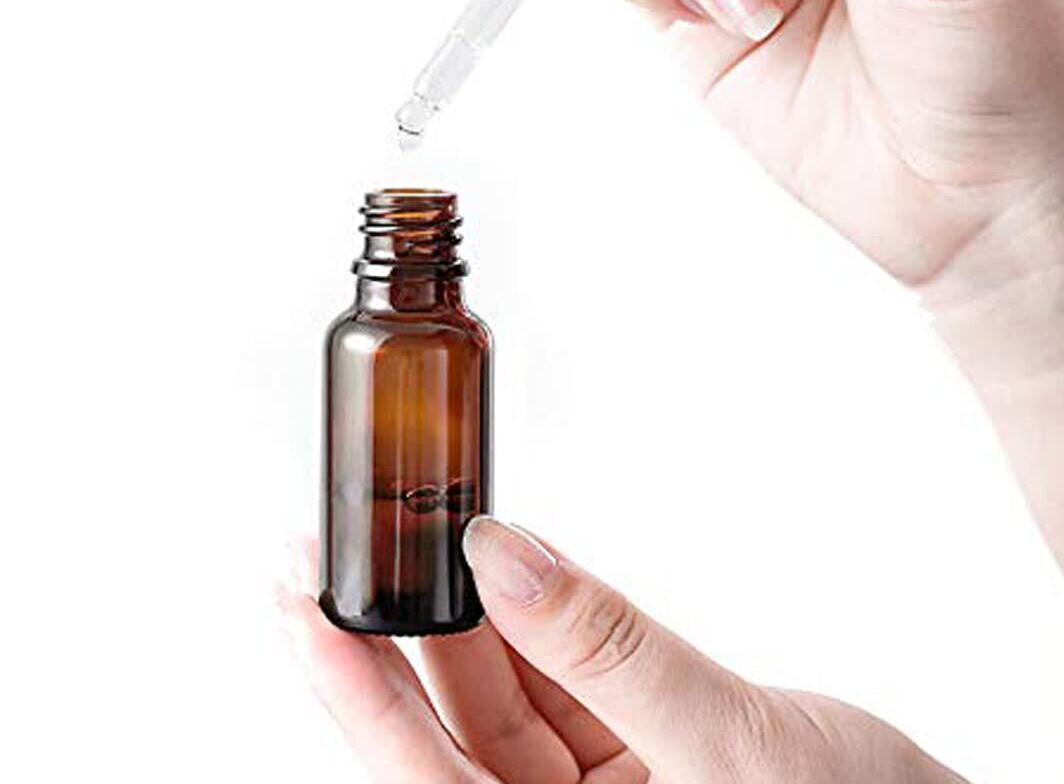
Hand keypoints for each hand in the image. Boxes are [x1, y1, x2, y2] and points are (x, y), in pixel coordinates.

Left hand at [277, 519, 967, 782]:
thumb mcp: (729, 742)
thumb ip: (606, 648)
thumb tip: (502, 558)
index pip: (417, 774)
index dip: (349, 686)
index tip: (301, 599)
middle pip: (447, 731)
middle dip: (395, 634)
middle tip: (344, 543)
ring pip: (500, 698)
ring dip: (466, 618)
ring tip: (421, 535)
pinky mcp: (629, 758)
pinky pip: (558, 684)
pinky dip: (534, 625)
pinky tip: (506, 572)